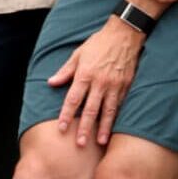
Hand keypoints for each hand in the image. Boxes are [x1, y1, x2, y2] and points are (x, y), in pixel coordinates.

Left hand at [49, 18, 145, 146]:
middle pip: (90, 109)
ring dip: (103, 128)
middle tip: (79, 144)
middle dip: (84, 128)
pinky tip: (114, 129)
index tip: (61, 128)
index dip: (66, 114)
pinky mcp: (126, 86)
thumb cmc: (98, 43)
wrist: (124, 34)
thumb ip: (65, 71)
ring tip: (100, 142)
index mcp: (85, 74)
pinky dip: (116, 118)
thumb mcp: (78, 54)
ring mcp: (114, 85)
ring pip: (108, 111)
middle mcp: (100, 82)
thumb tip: (51, 83)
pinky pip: (120, 105)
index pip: (73, 99)